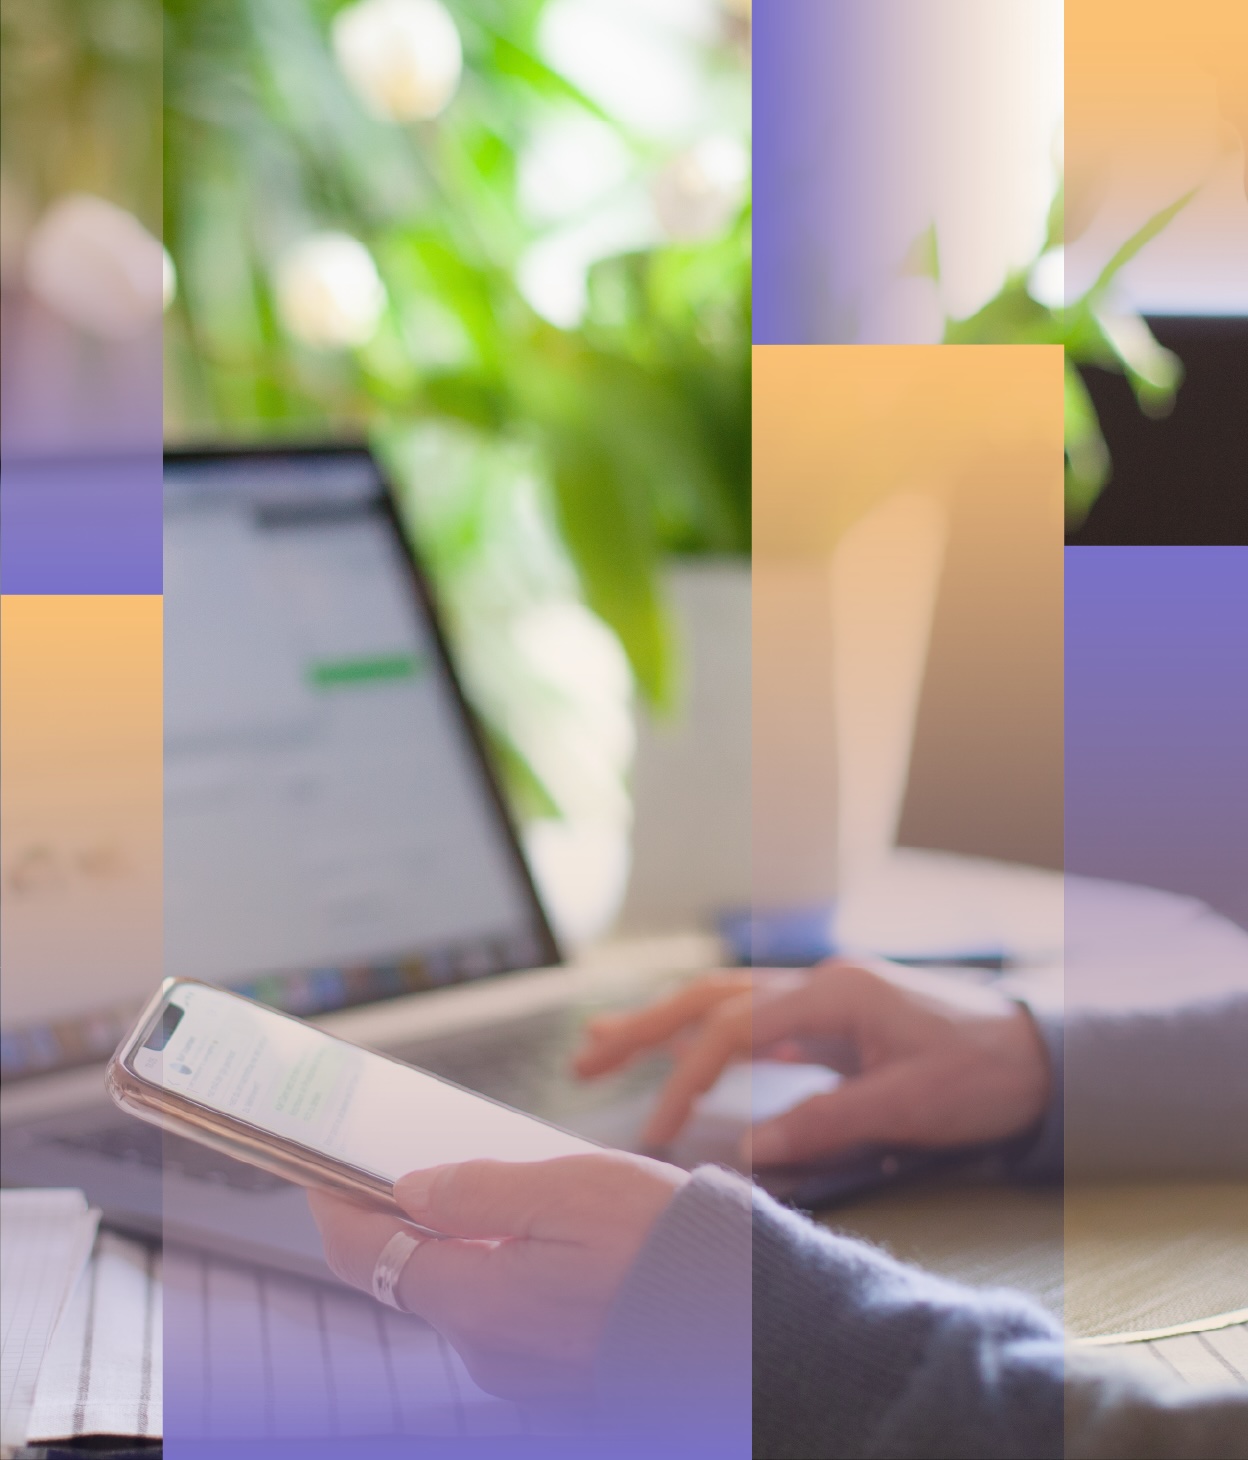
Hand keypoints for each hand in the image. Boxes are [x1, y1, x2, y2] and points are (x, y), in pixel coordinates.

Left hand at [307, 1151, 687, 1399]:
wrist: (756, 1323)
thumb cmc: (668, 1248)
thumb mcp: (568, 1190)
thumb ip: (478, 1193)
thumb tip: (412, 1190)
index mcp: (479, 1304)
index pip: (368, 1256)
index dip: (334, 1210)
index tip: (318, 1173)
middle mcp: (490, 1354)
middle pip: (416, 1277)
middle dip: (409, 1220)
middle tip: (422, 1163)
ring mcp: (526, 1376)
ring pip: (466, 1296)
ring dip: (467, 1246)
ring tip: (507, 1192)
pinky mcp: (562, 1381)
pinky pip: (510, 1318)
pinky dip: (508, 1274)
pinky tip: (549, 1240)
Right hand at [574, 961, 1051, 1165]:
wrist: (1040, 1053)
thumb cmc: (983, 1073)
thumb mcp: (910, 1104)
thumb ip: (826, 1122)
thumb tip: (749, 1151)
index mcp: (833, 992)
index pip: (732, 1030)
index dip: (685, 1079)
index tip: (653, 1130)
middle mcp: (817, 982)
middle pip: (710, 996)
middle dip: (643, 1025)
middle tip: (584, 1058)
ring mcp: (821, 995)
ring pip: (722, 1000)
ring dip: (662, 1022)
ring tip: (602, 1043)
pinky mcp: (828, 1017)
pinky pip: (749, 1018)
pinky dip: (703, 1034)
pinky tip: (679, 1052)